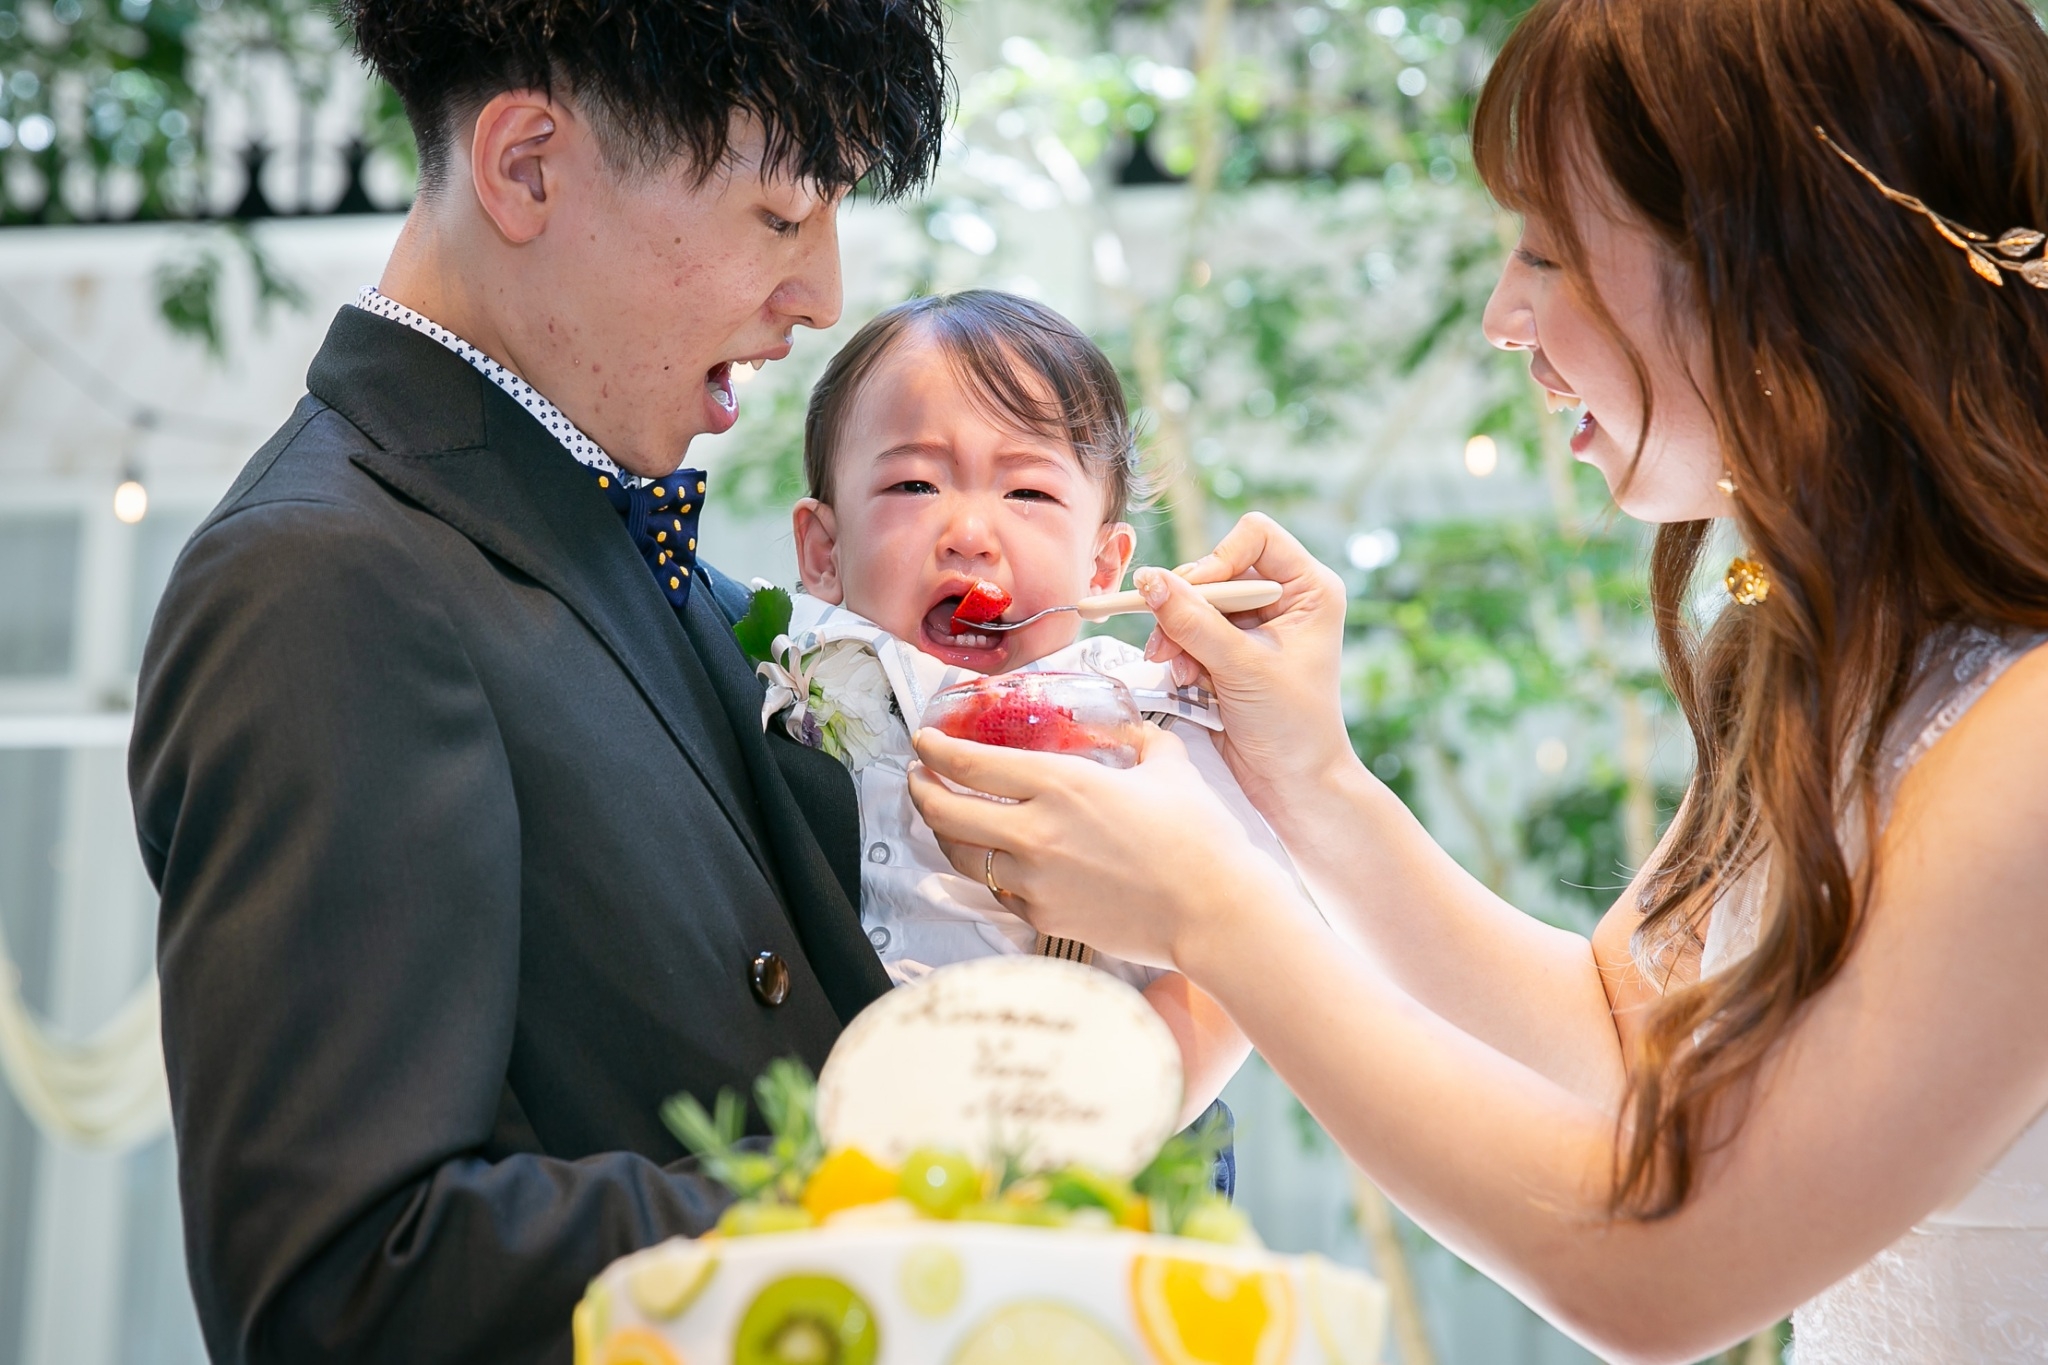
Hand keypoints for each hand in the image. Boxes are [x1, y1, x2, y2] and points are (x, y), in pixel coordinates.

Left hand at [907, 723, 1294, 969]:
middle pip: (946, 812)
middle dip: (921, 790)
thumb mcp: (1168, 765)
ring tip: (945, 818)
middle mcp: (1034, 833)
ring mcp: (1034, 882)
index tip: (923, 741)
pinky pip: (999, 891)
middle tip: (918, 777)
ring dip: (944, 833)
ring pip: (962, 857)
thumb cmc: (1199, 836)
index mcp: (1060, 784)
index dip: (934, 751)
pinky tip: (997, 859)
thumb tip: (1124, 730)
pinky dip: (990, 871)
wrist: (1215, 912)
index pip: (969, 764)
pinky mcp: (1043, 919)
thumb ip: (1136, 739)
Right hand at [1138, 512, 1354, 807]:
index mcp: (1309, 589)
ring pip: (1196, 601)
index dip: (1219, 559)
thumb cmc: (1292, 726)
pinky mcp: (1232, 649)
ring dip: (1178, 634)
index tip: (1195, 596)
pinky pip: (1190, 630)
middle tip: (1167, 641)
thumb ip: (1193, 622)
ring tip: (1178, 670)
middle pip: (1217, 569)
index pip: (1255, 536)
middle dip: (1187, 606)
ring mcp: (1257, 624)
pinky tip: (1186, 681)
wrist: (1292, 782)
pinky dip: (1181, 653)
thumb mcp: (1241, 667)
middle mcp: (1285, 598)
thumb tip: (1148, 580)